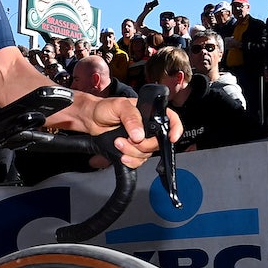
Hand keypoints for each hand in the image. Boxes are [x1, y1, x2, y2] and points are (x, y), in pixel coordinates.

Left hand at [48, 93, 177, 168]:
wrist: (91, 119)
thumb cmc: (105, 108)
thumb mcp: (119, 106)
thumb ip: (130, 118)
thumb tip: (139, 134)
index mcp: (150, 112)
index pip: (171, 120)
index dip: (175, 129)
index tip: (171, 138)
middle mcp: (148, 127)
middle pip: (157, 142)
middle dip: (142, 145)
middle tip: (127, 139)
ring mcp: (141, 139)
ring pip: (147, 153)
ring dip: (132, 152)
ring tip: (118, 143)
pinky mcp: (133, 150)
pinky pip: (139, 160)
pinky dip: (130, 160)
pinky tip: (122, 155)